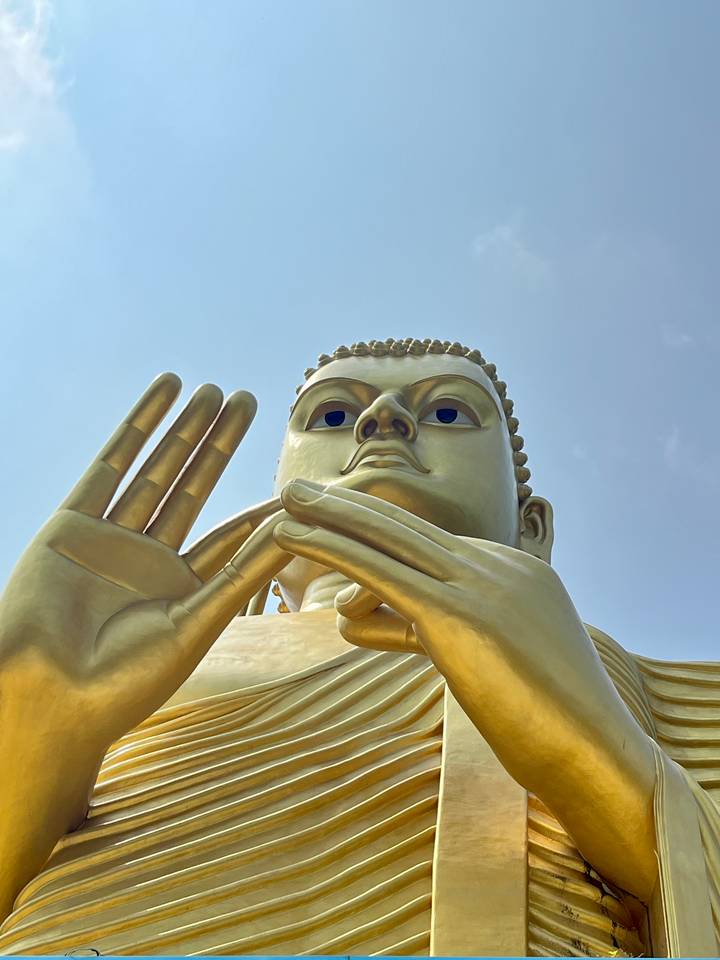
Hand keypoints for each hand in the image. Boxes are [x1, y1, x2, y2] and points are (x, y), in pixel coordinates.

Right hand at [0, 374, 288, 807]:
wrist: (47, 699)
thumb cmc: (126, 681)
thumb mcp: (196, 624)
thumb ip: (242, 574)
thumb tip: (293, 530)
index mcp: (181, 593)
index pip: (230, 537)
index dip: (262, 508)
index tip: (294, 480)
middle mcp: (147, 561)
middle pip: (193, 488)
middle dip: (220, 444)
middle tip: (248, 399)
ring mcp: (110, 539)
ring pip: (157, 470)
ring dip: (185, 428)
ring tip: (213, 389)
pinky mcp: (73, 523)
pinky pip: (112, 464)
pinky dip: (140, 425)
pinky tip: (165, 391)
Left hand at [275, 478, 657, 899]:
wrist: (594, 754)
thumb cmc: (545, 720)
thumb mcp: (485, 660)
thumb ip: (426, 631)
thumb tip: (366, 619)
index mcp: (512, 572)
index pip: (430, 552)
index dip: (374, 536)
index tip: (335, 521)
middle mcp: (496, 566)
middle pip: (406, 528)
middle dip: (349, 505)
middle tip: (300, 487)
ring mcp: (480, 585)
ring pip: (388, 539)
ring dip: (330, 516)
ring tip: (285, 501)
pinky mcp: (457, 615)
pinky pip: (379, 571)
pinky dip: (331, 547)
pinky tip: (292, 534)